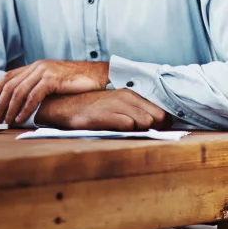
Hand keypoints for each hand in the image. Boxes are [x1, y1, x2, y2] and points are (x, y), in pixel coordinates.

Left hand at [0, 60, 109, 123]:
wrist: (99, 75)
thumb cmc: (79, 81)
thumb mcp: (55, 79)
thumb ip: (41, 84)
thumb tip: (27, 100)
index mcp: (37, 65)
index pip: (10, 76)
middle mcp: (38, 66)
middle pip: (11, 85)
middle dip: (0, 104)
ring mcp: (44, 71)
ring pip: (19, 91)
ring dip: (10, 109)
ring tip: (6, 122)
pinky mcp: (52, 79)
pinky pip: (33, 96)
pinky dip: (24, 109)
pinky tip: (21, 118)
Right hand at [35, 90, 171, 131]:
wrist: (66, 107)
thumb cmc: (93, 110)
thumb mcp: (116, 106)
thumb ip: (134, 112)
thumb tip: (155, 126)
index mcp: (131, 94)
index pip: (160, 111)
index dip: (161, 124)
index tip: (156, 131)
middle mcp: (127, 97)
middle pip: (158, 117)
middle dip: (154, 128)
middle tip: (142, 134)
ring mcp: (117, 105)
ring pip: (145, 121)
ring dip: (140, 130)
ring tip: (127, 133)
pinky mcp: (106, 114)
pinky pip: (128, 125)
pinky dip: (127, 132)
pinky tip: (117, 132)